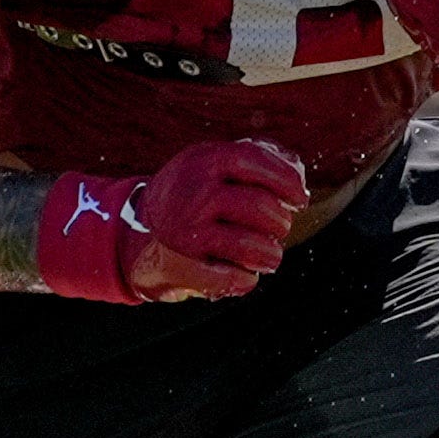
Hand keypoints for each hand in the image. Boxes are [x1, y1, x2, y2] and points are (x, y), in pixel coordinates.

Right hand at [37, 139, 305, 302]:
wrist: (138, 232)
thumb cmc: (199, 194)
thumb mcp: (219, 164)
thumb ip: (263, 158)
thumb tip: (298, 175)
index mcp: (203, 159)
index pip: (253, 159)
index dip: (285, 179)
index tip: (300, 198)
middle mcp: (192, 192)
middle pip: (261, 206)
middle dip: (281, 222)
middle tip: (279, 229)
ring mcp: (185, 230)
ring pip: (251, 246)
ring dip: (271, 255)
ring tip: (270, 256)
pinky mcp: (183, 265)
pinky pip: (232, 278)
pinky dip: (246, 280)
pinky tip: (246, 274)